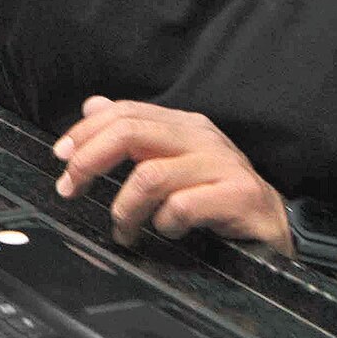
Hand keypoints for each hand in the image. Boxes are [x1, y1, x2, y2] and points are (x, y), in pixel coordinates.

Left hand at [52, 96, 293, 256]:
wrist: (275, 225)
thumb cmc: (218, 195)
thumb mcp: (174, 159)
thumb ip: (135, 134)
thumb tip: (92, 105)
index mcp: (184, 125)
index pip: (124, 112)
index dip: (85, 132)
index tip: (60, 157)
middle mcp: (201, 137)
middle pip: (130, 133)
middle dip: (89, 161)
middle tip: (70, 189)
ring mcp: (221, 164)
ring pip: (149, 176)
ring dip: (125, 209)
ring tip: (125, 230)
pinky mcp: (237, 194)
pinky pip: (181, 207)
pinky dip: (164, 224)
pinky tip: (169, 232)